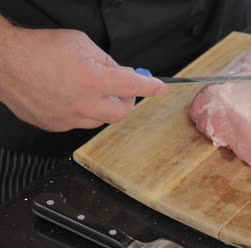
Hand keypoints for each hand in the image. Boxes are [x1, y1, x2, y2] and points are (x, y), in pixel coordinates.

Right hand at [0, 25, 165, 131]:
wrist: (5, 63)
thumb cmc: (38, 49)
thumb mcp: (81, 44)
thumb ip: (107, 61)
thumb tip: (122, 73)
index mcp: (92, 80)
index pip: (133, 85)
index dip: (150, 87)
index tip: (159, 88)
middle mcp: (82, 103)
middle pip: (121, 112)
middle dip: (127, 100)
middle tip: (122, 89)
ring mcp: (68, 118)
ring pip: (100, 119)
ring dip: (104, 106)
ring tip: (91, 90)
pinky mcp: (55, 125)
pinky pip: (80, 122)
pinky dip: (84, 111)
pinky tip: (73, 97)